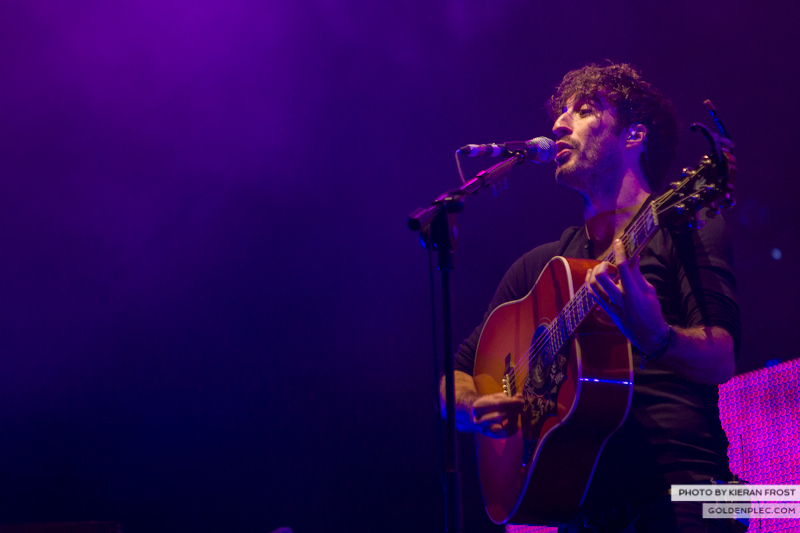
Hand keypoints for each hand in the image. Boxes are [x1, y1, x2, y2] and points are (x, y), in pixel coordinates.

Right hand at [471, 392, 524, 438]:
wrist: (477, 415)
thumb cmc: (488, 404)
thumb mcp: (495, 397)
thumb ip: (507, 398)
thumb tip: (520, 397)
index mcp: (478, 407)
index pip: (498, 404)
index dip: (512, 403)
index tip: (521, 401)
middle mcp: (478, 420)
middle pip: (499, 417)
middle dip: (513, 412)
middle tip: (520, 407)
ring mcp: (484, 430)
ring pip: (503, 429)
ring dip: (513, 421)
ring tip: (516, 414)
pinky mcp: (491, 437)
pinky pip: (505, 435)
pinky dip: (513, 428)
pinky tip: (515, 422)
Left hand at [585, 239, 668, 353]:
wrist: (647, 334)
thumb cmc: (652, 312)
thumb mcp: (649, 291)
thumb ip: (638, 274)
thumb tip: (634, 258)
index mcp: (632, 292)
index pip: (623, 267)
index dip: (619, 252)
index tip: (618, 242)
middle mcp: (618, 298)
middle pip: (601, 275)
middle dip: (604, 265)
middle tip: (611, 265)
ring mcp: (609, 305)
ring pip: (592, 285)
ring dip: (594, 273)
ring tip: (603, 269)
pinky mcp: (605, 309)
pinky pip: (591, 294)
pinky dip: (589, 282)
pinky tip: (592, 276)